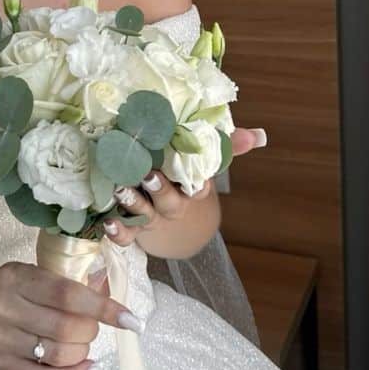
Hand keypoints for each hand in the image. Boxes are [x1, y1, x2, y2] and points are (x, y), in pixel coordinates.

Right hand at [0, 260, 144, 369]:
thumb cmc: (2, 289)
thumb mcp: (28, 273)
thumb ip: (63, 281)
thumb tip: (107, 287)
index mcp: (16, 278)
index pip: (67, 293)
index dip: (102, 306)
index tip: (129, 318)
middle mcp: (5, 307)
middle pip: (66, 327)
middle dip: (91, 330)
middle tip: (92, 326)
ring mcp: (1, 340)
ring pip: (58, 354)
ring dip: (83, 352)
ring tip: (83, 344)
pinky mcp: (1, 366)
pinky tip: (84, 366)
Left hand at [101, 126, 267, 247]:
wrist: (174, 225)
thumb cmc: (186, 182)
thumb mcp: (205, 164)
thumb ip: (227, 145)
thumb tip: (260, 135)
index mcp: (191, 189)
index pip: (200, 187)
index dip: (198, 184)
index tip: (197, 180)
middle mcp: (172, 205)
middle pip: (169, 201)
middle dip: (160, 189)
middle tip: (148, 175)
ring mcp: (152, 218)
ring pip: (144, 214)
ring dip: (134, 204)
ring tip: (121, 190)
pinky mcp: (133, 228)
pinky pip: (125, 235)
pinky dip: (118, 231)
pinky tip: (108, 222)